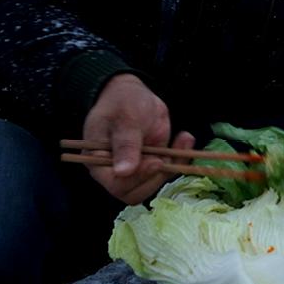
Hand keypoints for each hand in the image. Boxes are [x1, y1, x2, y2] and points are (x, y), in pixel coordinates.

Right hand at [81, 74, 192, 203]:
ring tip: (183, 139)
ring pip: (155, 182)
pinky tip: (184, 139)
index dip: (138, 178)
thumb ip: (125, 144)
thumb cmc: (121, 102)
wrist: (132, 92)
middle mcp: (115, 171)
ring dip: (173, 165)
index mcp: (98, 162)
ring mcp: (135, 168)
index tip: (156, 162)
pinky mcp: (152, 162)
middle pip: (136, 191)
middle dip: (156, 175)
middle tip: (168, 155)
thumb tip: (123, 171)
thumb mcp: (125, 118)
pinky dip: (180, 158)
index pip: (116, 185)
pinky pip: (168, 170)